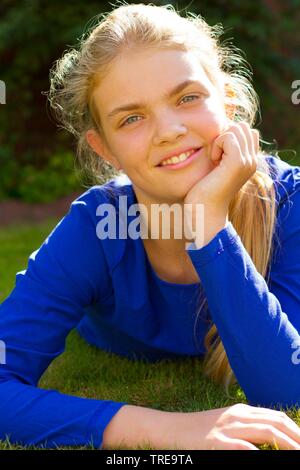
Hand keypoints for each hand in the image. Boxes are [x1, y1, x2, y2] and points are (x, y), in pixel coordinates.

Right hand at [163, 403, 299, 449]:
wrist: (174, 428)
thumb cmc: (201, 429)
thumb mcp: (227, 423)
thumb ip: (247, 426)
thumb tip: (272, 434)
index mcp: (242, 411)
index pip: (277, 417)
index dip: (295, 429)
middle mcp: (238, 416)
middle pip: (276, 423)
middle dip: (296, 437)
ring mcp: (228, 428)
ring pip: (266, 431)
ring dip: (287, 444)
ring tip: (299, 453)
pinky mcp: (217, 442)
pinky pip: (243, 447)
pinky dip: (259, 453)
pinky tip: (268, 457)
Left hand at [183, 121, 258, 246]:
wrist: (204, 211)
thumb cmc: (204, 191)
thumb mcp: (216, 167)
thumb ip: (223, 151)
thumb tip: (220, 131)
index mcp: (249, 161)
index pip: (246, 131)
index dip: (229, 135)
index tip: (217, 154)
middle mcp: (252, 161)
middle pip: (243, 127)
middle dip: (225, 135)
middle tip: (215, 156)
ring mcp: (248, 161)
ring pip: (237, 128)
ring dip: (221, 139)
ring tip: (215, 159)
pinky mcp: (238, 162)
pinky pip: (228, 136)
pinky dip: (217, 144)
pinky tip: (213, 160)